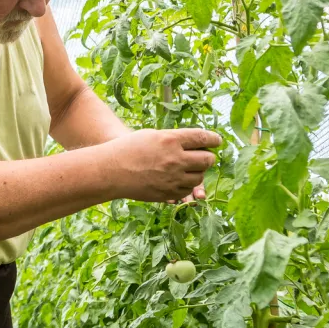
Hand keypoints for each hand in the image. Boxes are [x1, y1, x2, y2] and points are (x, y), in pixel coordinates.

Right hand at [105, 128, 220, 203]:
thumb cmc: (130, 148)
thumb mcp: (153, 135)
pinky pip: (187, 190)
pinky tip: (178, 178)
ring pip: (199, 177)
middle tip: (204, 156)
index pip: (203, 138)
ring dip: (198, 172)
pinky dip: (187, 184)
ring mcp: (172, 178)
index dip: (214, 139)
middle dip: (208, 157)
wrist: (111, 171)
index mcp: (171, 140)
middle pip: (207, 160)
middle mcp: (175, 159)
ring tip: (188, 168)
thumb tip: (197, 143)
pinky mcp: (168, 193)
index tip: (217, 141)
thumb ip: (176, 138)